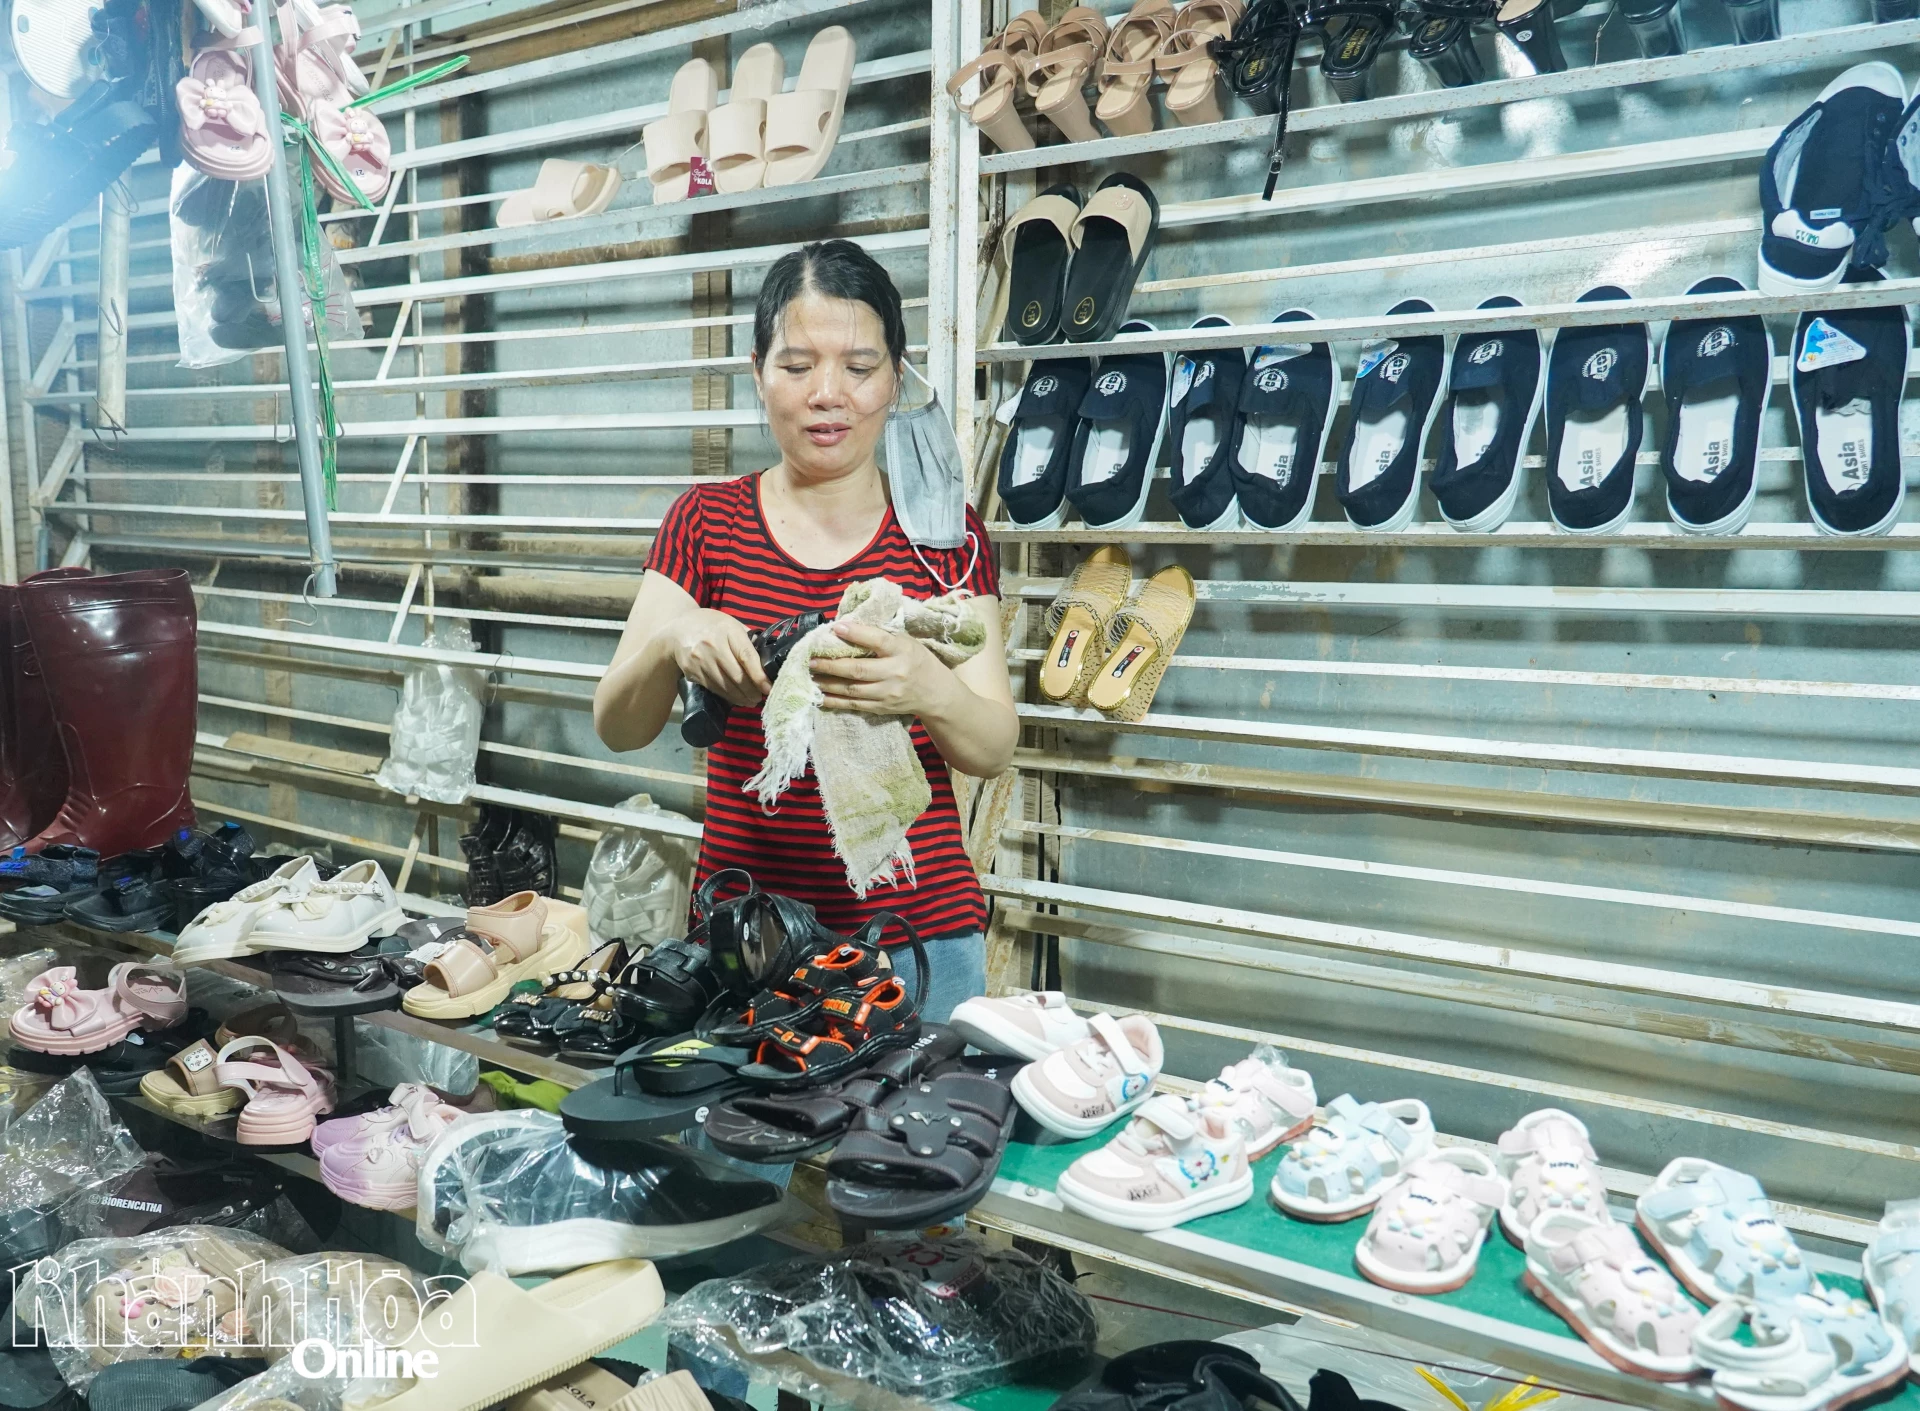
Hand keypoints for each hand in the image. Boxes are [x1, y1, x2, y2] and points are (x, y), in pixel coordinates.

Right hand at [668, 609, 768, 708]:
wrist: (678, 631)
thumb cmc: (712, 626)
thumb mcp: (732, 624)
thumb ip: (748, 640)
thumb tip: (767, 661)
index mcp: (728, 630)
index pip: (746, 656)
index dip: (759, 675)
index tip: (768, 688)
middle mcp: (713, 645)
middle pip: (737, 675)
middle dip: (752, 691)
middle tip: (760, 698)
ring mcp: (701, 660)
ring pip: (725, 686)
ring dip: (740, 697)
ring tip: (750, 701)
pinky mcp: (692, 672)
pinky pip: (714, 688)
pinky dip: (727, 696)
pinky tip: (735, 698)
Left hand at [811, 620, 950, 716]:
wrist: (935, 693)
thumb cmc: (917, 660)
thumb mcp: (906, 642)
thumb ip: (881, 636)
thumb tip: (845, 628)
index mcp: (902, 650)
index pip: (877, 640)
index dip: (855, 634)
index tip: (835, 628)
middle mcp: (895, 673)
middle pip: (858, 669)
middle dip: (831, 664)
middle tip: (812, 659)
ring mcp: (887, 693)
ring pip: (852, 689)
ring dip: (828, 683)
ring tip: (811, 676)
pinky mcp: (881, 708)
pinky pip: (854, 705)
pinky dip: (835, 701)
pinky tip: (820, 696)